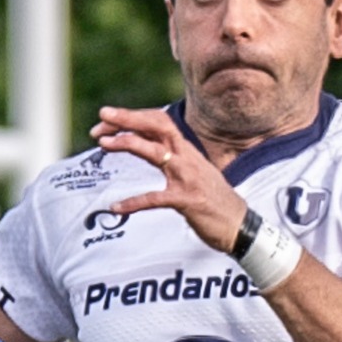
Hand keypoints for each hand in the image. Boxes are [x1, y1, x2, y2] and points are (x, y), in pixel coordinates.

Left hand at [91, 106, 247, 252]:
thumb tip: (150, 148)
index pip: (159, 122)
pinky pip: (154, 199)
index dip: (134, 117)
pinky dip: (133, 203)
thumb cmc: (214, 199)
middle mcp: (187, 158)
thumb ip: (174, 158)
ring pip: (154, 152)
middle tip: (101, 116)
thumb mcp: (195, 171)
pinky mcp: (187, 201)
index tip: (108, 118)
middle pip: (156, 127)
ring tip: (103, 143)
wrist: (239, 224)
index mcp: (187, 150)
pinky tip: (115, 207)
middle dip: (128, 119)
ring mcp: (187, 178)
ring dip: (127, 144)